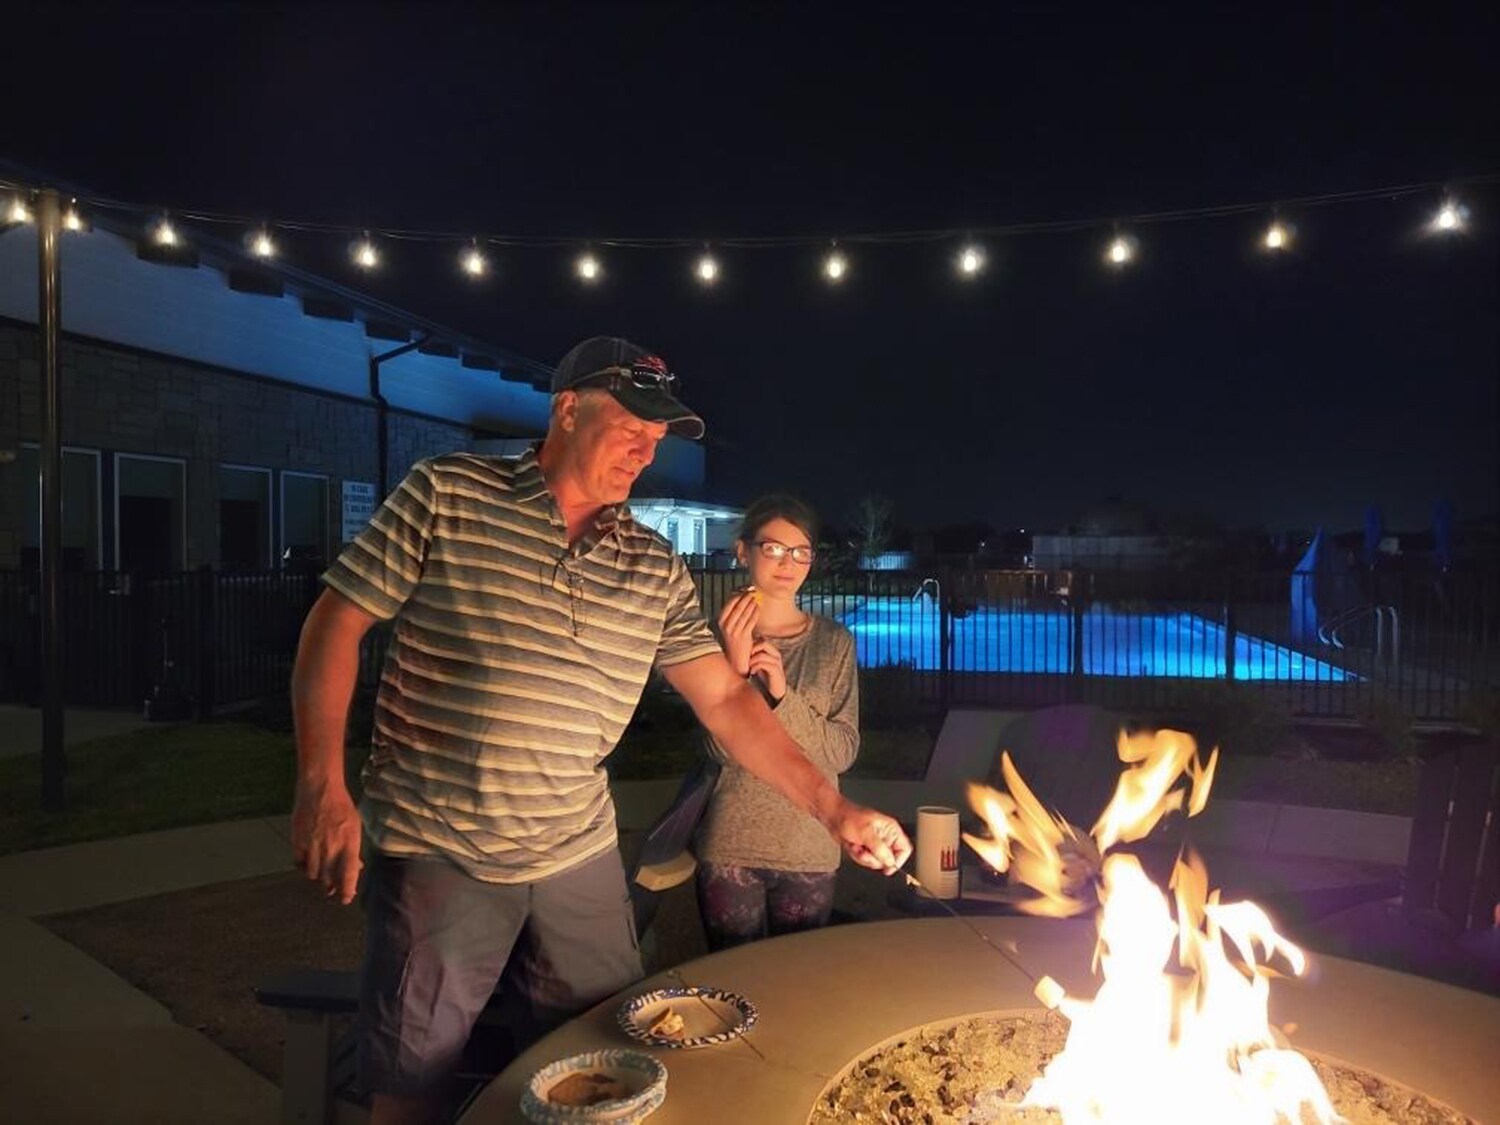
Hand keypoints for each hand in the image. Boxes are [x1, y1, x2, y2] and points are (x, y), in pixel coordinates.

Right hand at [291, 779, 363, 903]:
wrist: (319, 788)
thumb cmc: (341, 806)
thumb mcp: (355, 826)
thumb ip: (354, 849)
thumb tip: (357, 867)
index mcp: (349, 843)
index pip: (348, 875)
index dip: (347, 891)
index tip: (345, 899)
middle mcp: (330, 847)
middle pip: (328, 879)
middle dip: (330, 887)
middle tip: (331, 890)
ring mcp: (312, 845)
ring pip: (312, 874)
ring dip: (317, 877)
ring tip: (320, 875)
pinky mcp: (297, 841)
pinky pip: (299, 863)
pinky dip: (303, 866)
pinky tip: (307, 863)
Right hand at [716, 588, 760, 675]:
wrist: (736, 658)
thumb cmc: (735, 639)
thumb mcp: (730, 625)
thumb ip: (734, 613)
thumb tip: (742, 596)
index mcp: (721, 621)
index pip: (730, 603)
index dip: (738, 594)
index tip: (745, 590)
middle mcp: (726, 626)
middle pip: (738, 606)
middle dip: (746, 597)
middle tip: (753, 592)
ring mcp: (735, 631)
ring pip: (745, 613)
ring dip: (752, 604)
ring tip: (756, 599)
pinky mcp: (744, 636)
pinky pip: (751, 621)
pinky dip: (755, 612)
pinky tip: (758, 608)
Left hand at [747, 640, 786, 700]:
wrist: (776, 691)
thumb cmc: (766, 677)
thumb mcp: (759, 665)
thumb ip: (754, 657)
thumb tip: (739, 649)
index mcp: (773, 652)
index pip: (762, 640)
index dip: (752, 645)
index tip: (745, 654)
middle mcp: (776, 655)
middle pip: (764, 643)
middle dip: (752, 650)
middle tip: (746, 659)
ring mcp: (777, 662)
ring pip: (761, 655)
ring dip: (752, 661)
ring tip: (748, 668)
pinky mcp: (776, 670)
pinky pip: (763, 664)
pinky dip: (755, 667)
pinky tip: (752, 673)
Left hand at [833, 801, 912, 874]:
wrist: (834, 817)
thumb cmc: (849, 817)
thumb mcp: (866, 833)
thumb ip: (880, 849)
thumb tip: (890, 862)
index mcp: (891, 830)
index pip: (904, 849)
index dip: (898, 860)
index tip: (888, 867)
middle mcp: (885, 838)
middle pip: (888, 859)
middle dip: (873, 858)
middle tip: (865, 850)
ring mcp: (875, 844)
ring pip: (875, 862)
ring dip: (862, 857)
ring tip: (857, 845)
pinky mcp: (866, 848)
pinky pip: (865, 861)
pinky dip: (857, 856)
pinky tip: (853, 846)